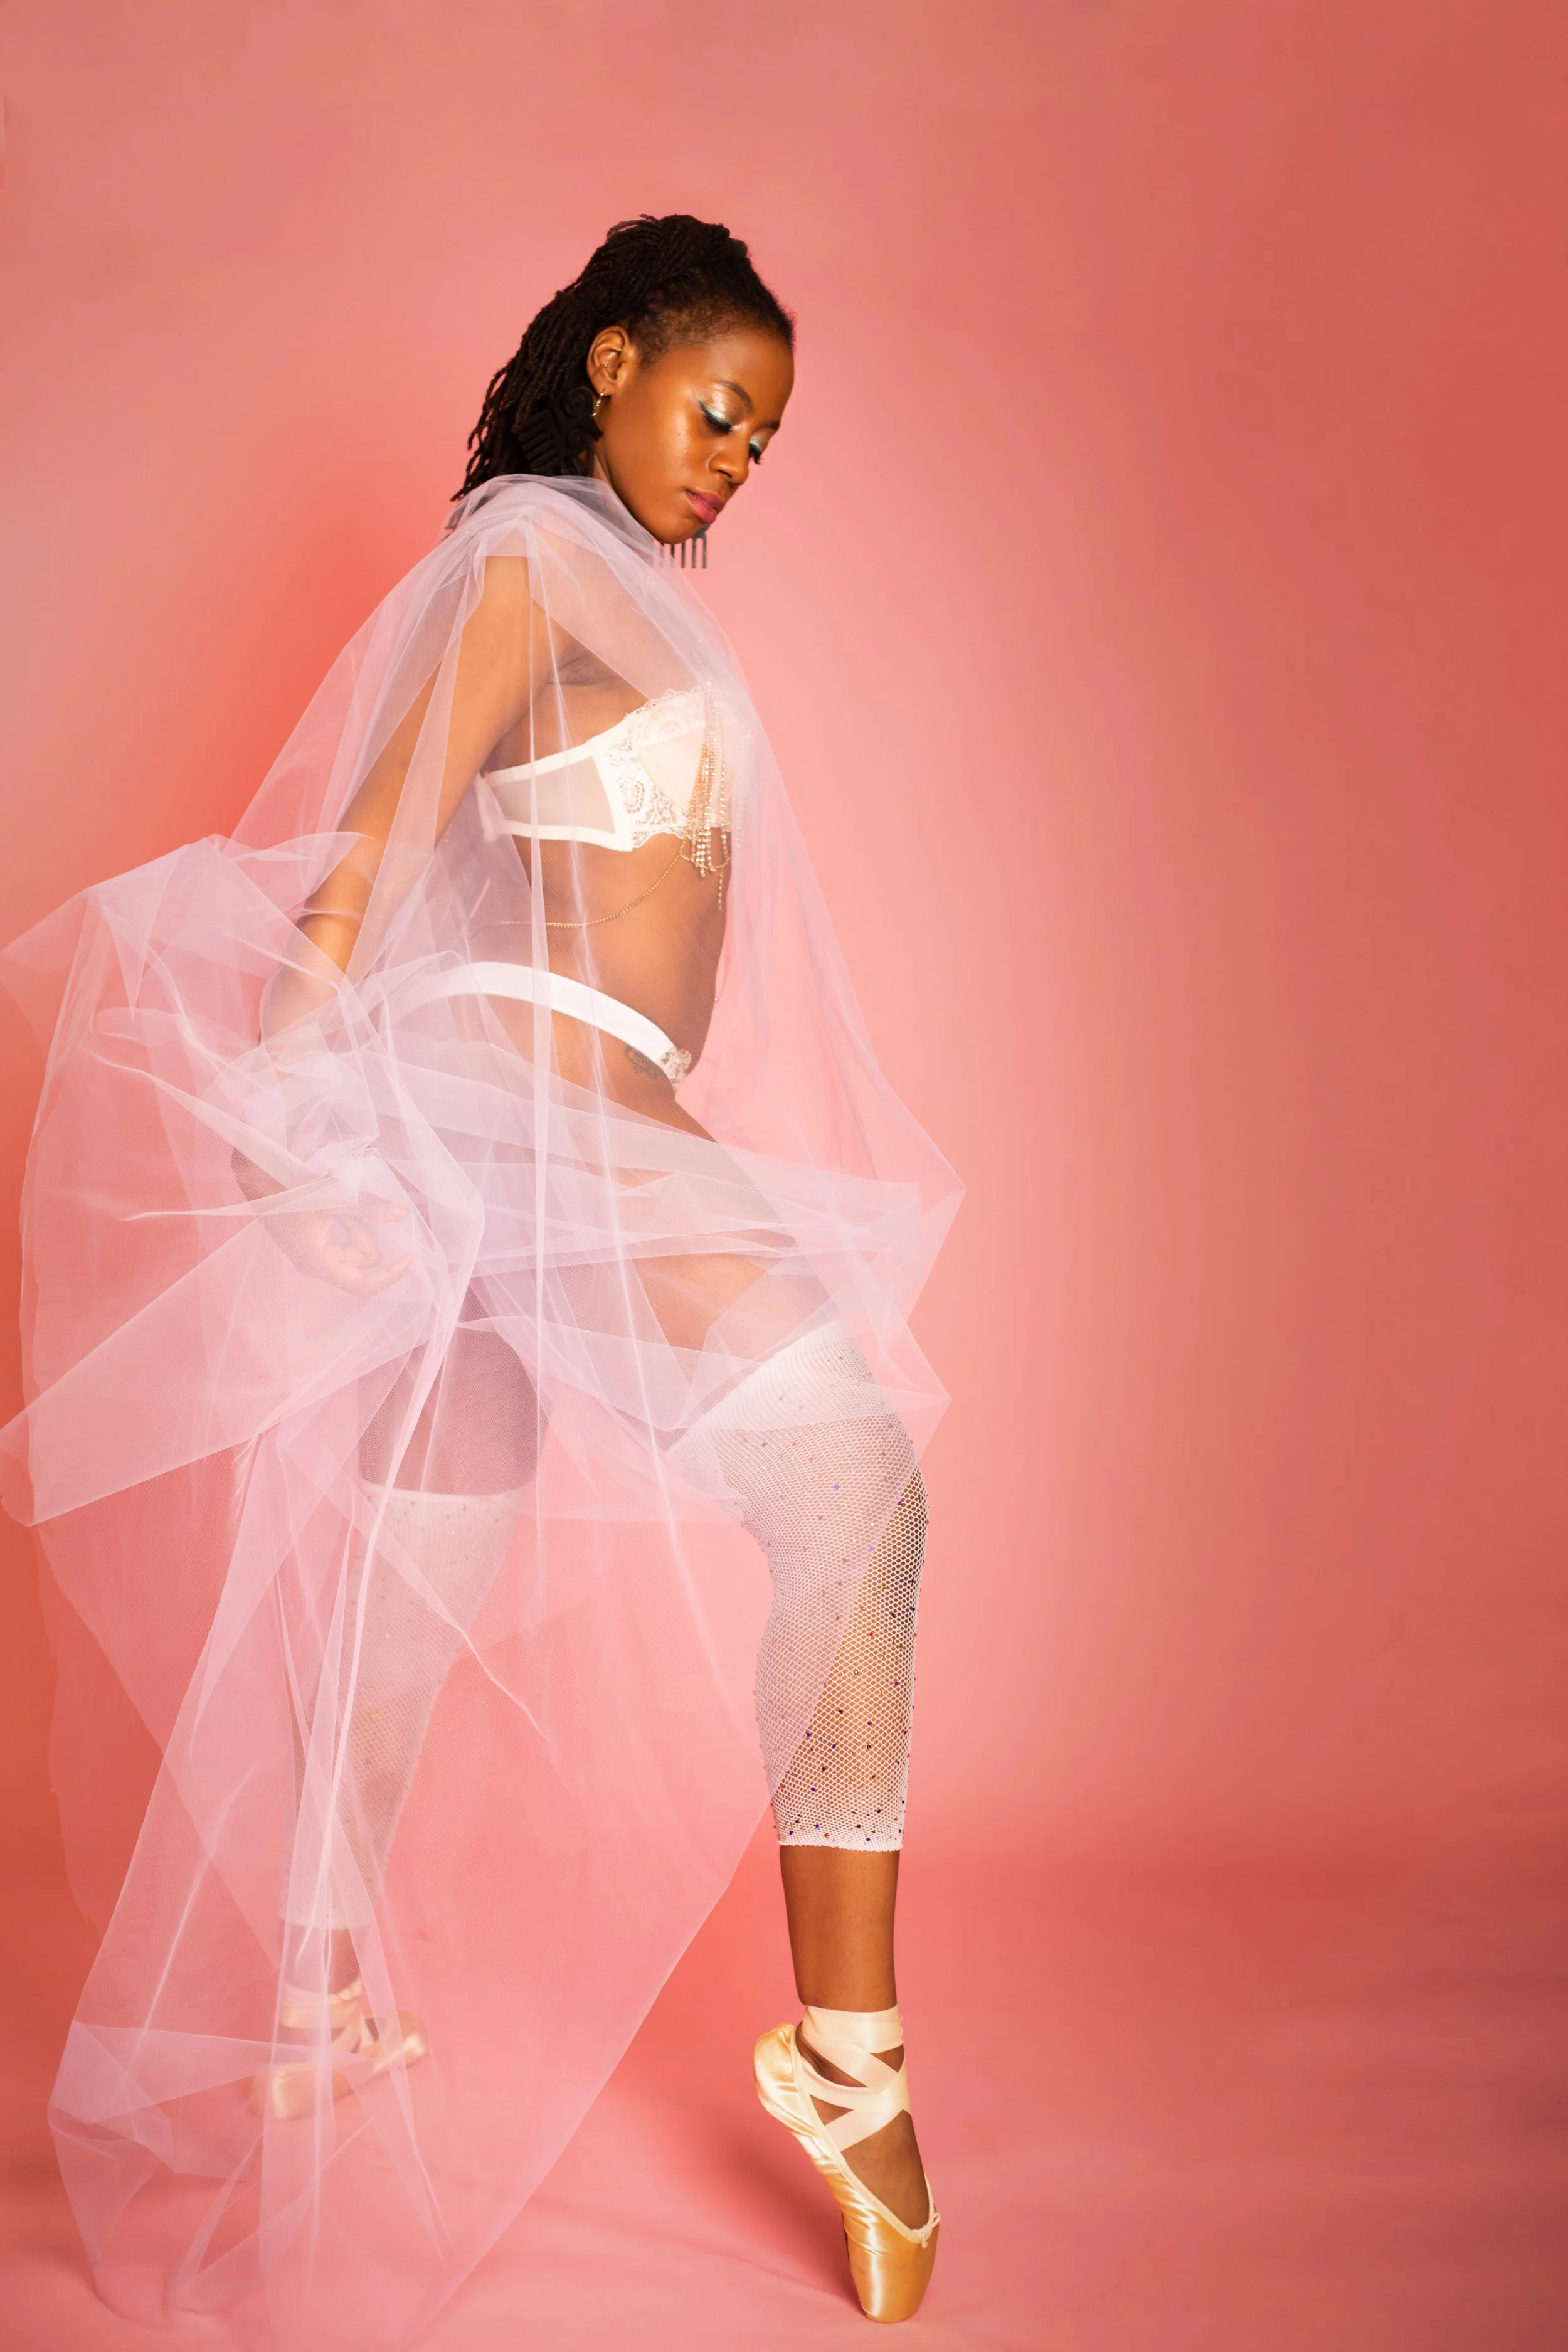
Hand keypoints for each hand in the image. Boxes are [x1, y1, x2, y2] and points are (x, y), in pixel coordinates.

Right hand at [260, 1194, 413, 1292]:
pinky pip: (342, 1243)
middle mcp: (316, 1267)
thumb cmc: (292, 1190)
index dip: (389, 1276)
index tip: (409, 1257)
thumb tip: (403, 1215)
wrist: (259, 1181)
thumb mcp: (334, 1197)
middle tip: (349, 1208)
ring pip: (353, 1251)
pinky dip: (347, 1226)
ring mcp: (313, 1259)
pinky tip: (336, 1209)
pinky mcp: (312, 1248)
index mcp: (319, 1263)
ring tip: (337, 1205)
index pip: (362, 1285)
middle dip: (364, 1235)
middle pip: (360, 1263)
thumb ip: (369, 1208)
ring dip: (355, 1227)